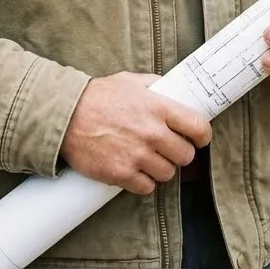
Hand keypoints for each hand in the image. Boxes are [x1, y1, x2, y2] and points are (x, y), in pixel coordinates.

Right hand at [59, 72, 211, 194]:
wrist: (66, 117)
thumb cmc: (98, 96)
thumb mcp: (130, 81)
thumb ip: (154, 86)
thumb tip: (171, 89)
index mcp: (158, 107)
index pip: (198, 127)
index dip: (202, 135)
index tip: (198, 138)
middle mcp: (152, 133)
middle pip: (186, 156)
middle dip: (180, 153)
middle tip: (169, 148)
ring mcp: (137, 155)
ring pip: (168, 174)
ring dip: (161, 168)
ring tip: (149, 158)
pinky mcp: (122, 174)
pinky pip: (146, 187)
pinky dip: (143, 182)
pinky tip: (135, 170)